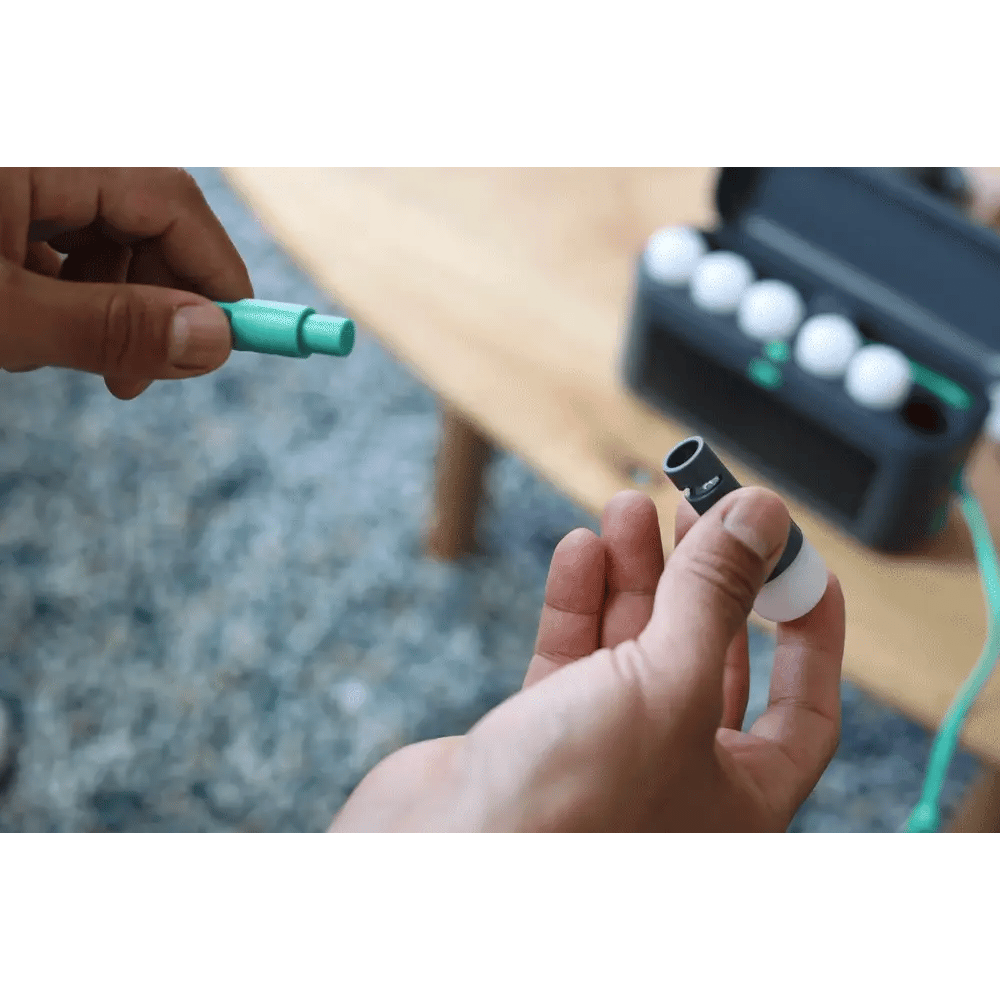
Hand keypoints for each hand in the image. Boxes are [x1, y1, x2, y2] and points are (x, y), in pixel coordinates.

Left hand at [0, 167, 252, 398]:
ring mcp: (15, 181)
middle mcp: (40, 160)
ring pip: (96, 238)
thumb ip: (109, 325)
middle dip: (149, 302)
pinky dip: (56, 293)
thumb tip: (215, 340)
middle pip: (139, 221)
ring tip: (48, 353)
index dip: (213, 273)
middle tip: (132, 378)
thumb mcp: (2, 313)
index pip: (171, 200)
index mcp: (46, 158)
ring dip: (99, 306)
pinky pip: (51, 242)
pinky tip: (25, 331)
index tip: (231, 342)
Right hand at [329, 487, 845, 831]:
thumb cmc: (571, 812)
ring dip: (635, 574)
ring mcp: (608, 750)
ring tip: (630, 509)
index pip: (804, 705)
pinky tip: (581, 552)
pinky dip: (578, 601)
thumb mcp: (667, 686)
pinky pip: (574, 655)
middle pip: (709, 654)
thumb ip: (714, 597)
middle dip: (703, 578)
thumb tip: (760, 519)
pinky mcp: (544, 732)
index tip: (794, 561)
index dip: (808, 630)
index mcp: (739, 796)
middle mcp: (678, 775)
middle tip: (697, 510)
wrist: (445, 849)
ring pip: (635, 645)